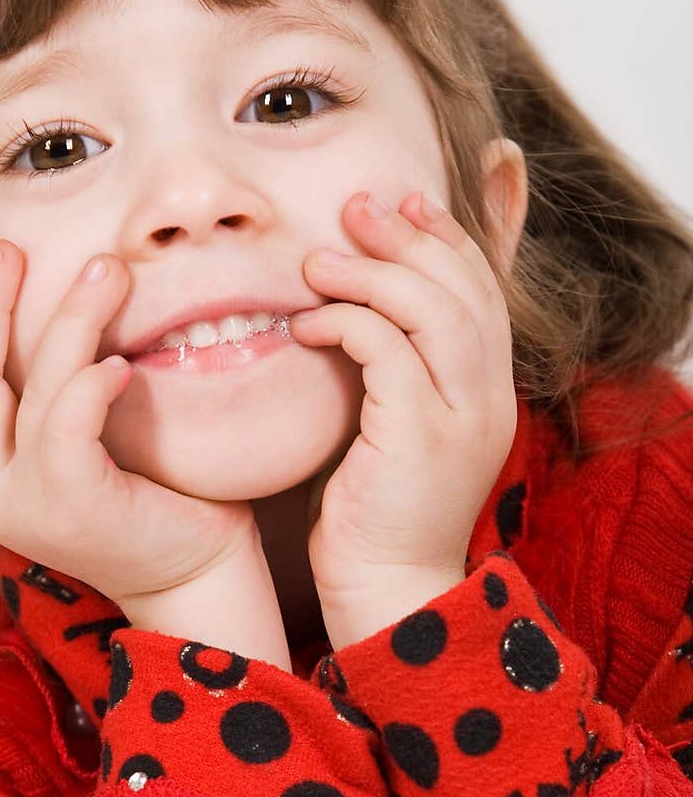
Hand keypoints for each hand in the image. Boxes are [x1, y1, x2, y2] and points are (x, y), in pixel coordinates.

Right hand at [0, 242, 260, 607]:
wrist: (198, 577)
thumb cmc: (152, 499)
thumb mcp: (86, 442)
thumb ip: (49, 396)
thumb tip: (43, 319)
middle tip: (8, 248)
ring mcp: (24, 505)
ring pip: (23, 391)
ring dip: (64, 320)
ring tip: (107, 270)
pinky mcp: (74, 508)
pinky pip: (65, 427)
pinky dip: (88, 384)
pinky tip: (120, 362)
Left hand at [289, 190, 517, 611]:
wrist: (383, 592)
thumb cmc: (373, 513)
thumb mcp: (390, 428)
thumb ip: (390, 370)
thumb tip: (351, 309)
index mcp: (488, 394)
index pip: (483, 292)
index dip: (445, 239)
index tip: (399, 204)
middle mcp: (489, 401)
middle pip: (465, 289)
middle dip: (410, 237)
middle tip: (355, 208)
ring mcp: (463, 420)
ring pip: (433, 311)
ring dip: (373, 273)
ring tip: (316, 261)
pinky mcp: (422, 439)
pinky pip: (388, 351)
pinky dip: (346, 323)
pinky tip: (307, 323)